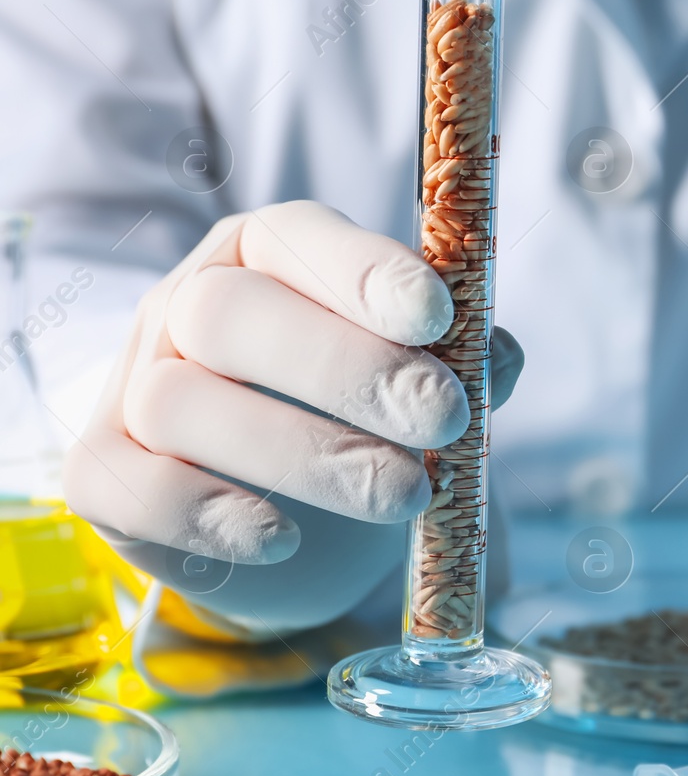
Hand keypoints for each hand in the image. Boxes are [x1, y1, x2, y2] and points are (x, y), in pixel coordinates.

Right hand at [63, 201, 523, 631]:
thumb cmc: (364, 415)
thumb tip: (494, 359)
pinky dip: (210, 515)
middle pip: (230, 314)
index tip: (438, 315)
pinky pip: (135, 486)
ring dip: (305, 453)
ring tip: (405, 495)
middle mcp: (187, 302)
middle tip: (442, 419)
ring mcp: (134, 383)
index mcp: (268, 254)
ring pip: (185, 403)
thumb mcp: (420, 372)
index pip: (297, 237)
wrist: (295, 512)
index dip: (364, 272)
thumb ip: (465, 357)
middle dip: (347, 369)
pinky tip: (282, 537)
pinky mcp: (105, 470)